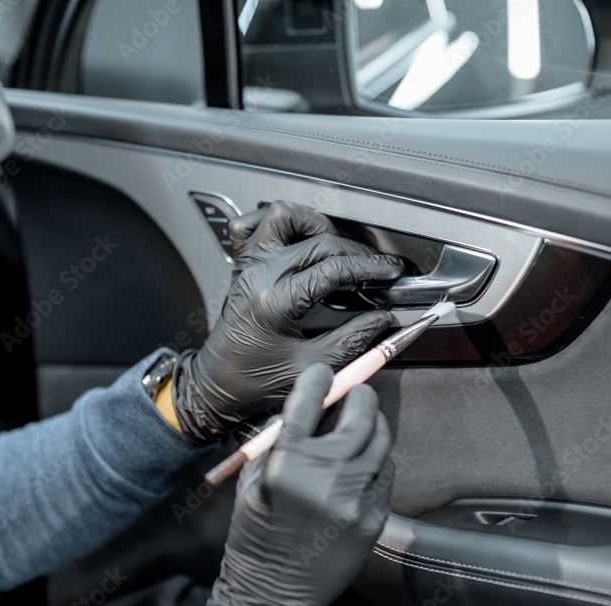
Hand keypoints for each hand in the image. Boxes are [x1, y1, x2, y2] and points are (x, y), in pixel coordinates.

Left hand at [171, 201, 403, 444]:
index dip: (370, 267)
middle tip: (376, 268)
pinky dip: (276, 224)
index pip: (334, 269)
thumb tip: (382, 318)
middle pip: (318, 242)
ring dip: (314, 225)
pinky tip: (296, 239)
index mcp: (276, 301)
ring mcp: (248, 266)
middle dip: (356, 251)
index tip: (390, 272)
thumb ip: (353, 339)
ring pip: (282, 217)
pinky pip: (251, 224)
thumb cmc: (257, 380)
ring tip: (335, 248)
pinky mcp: (242, 265)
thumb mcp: (313, 366)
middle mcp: (259, 275)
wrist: (220, 383)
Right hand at [203, 363, 394, 605]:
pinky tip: (363, 460)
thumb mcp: (252, 481)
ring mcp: (355, 499)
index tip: (323, 375)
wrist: (273, 594)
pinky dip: (376, 459)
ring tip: (360, 422)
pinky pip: (385, 473)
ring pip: (380, 441)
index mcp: (286, 466)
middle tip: (355, 390)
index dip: (319, 380)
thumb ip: (279, 442)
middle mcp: (325, 478)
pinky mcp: (373, 518)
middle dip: (359, 395)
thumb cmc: (255, 537)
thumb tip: (308, 408)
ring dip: (372, 424)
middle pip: (360, 415)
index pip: (310, 402)